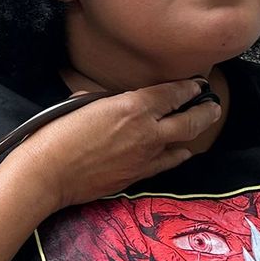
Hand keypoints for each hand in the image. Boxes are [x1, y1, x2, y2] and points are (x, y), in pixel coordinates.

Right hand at [24, 79, 220, 209]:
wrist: (48, 173)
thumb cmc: (56, 133)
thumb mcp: (81, 102)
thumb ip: (106, 101)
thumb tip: (114, 103)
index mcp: (132, 106)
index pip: (172, 94)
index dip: (189, 88)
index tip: (197, 84)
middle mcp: (146, 131)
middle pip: (190, 120)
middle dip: (205, 110)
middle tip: (212, 104)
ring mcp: (145, 157)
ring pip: (182, 143)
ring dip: (195, 132)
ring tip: (202, 123)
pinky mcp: (138, 176)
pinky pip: (166, 163)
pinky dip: (177, 155)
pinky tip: (182, 152)